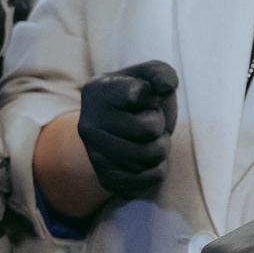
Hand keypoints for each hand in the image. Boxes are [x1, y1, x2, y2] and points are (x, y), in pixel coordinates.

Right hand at [77, 60, 179, 201]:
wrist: (122, 133)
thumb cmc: (140, 100)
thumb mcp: (149, 76)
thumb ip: (161, 72)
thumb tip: (165, 86)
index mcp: (96, 91)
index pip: (138, 94)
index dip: (152, 97)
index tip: (143, 97)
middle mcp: (88, 125)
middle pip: (149, 128)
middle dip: (159, 124)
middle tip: (150, 122)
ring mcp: (95, 155)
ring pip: (150, 156)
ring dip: (161, 147)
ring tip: (149, 140)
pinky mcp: (107, 179)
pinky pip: (151, 177)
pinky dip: (158, 168)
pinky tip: (146, 159)